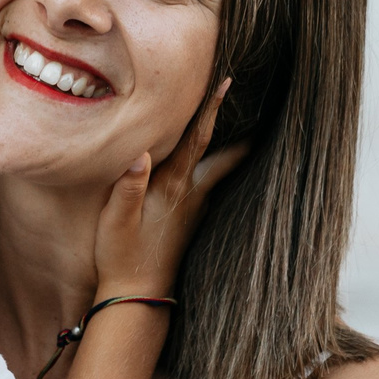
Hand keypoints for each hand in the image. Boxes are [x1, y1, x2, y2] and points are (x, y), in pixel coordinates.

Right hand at [93, 78, 246, 300]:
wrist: (137, 296)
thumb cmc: (121, 256)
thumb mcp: (115, 220)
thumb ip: (127, 187)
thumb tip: (138, 153)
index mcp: (173, 187)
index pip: (196, 140)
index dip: (210, 110)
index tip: (227, 82)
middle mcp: (191, 196)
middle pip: (223, 157)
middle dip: (241, 133)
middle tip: (263, 111)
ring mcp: (195, 210)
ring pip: (220, 172)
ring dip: (232, 151)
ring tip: (248, 132)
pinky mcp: (191, 223)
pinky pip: (211, 187)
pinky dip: (219, 170)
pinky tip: (217, 168)